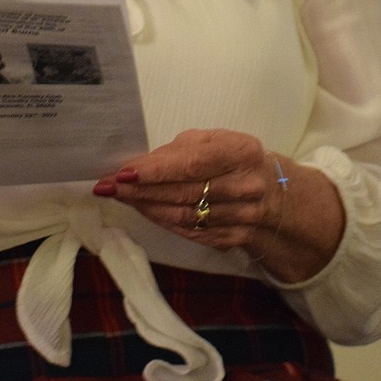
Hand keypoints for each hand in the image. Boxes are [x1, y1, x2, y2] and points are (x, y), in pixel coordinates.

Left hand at [92, 128, 281, 249]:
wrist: (273, 192)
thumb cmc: (233, 158)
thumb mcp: (212, 141)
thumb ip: (177, 152)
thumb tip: (137, 167)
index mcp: (242, 153)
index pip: (192, 165)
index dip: (155, 171)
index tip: (123, 174)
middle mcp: (246, 187)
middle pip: (184, 193)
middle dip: (141, 191)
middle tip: (108, 187)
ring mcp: (243, 217)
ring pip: (184, 217)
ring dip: (146, 208)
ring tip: (120, 198)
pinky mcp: (234, 239)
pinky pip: (191, 233)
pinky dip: (162, 222)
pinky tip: (144, 211)